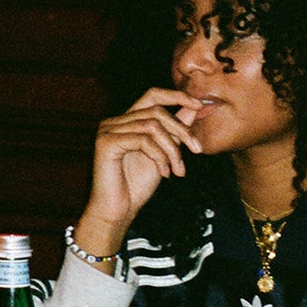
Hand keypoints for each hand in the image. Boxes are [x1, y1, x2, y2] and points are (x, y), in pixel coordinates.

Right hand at [75, 87, 203, 256]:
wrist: (119, 211)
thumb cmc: (138, 185)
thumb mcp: (164, 154)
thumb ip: (175, 131)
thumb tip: (194, 108)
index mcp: (127, 120)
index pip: (152, 95)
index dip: (177, 96)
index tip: (199, 104)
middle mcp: (115, 121)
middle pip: (157, 111)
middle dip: (182, 130)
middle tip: (197, 150)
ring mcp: (108, 130)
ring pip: (152, 126)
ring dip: (172, 149)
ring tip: (178, 170)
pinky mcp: (106, 143)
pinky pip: (143, 140)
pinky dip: (159, 156)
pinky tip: (164, 174)